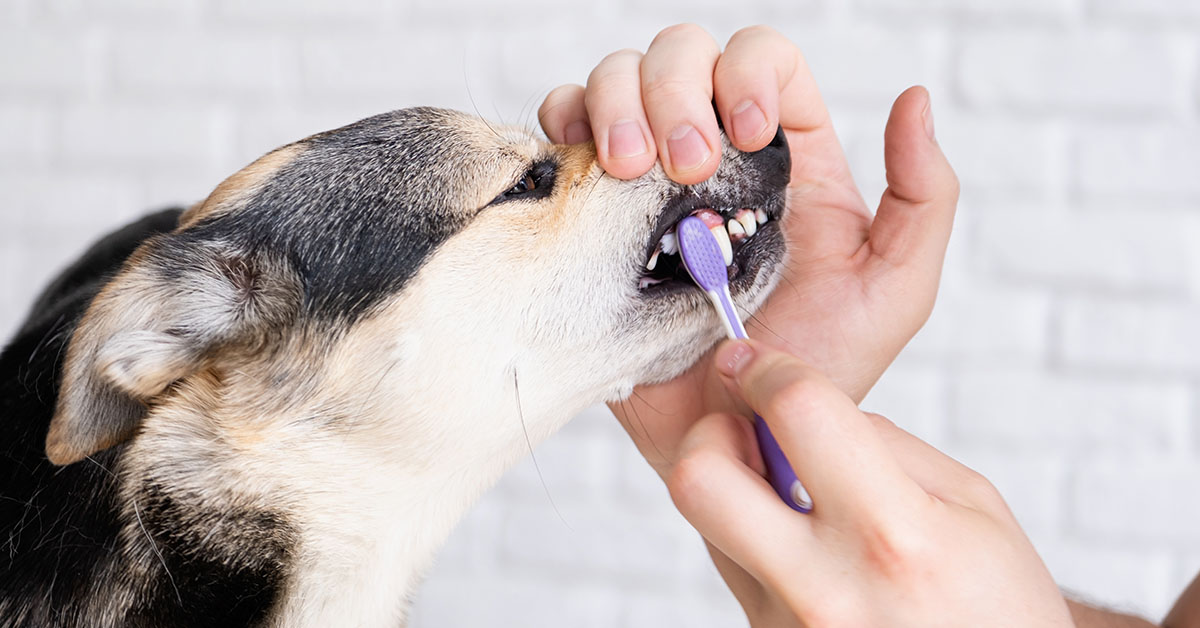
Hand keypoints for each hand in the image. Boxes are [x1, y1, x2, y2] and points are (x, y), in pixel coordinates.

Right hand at [539, 24, 958, 476]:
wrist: (725, 440)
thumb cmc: (808, 374)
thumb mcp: (893, 293)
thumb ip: (924, 198)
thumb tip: (914, 99)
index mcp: (786, 157)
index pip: (763, 61)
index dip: (749, 74)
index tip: (749, 135)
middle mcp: (712, 155)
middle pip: (682, 54)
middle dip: (676, 91)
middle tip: (682, 167)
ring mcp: (645, 178)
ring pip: (615, 77)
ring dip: (616, 103)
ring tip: (630, 171)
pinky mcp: (592, 209)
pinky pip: (563, 127)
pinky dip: (564, 121)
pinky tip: (586, 163)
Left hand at [667, 339, 1073, 626]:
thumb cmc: (997, 608)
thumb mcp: (975, 509)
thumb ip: (884, 444)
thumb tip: (800, 407)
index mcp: (893, 536)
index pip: (797, 414)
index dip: (766, 369)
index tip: (751, 359)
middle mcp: (824, 588)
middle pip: (699, 481)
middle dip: (711, 434)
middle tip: (748, 430)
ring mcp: (786, 627)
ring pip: (708, 527)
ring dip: (738, 491)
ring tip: (797, 501)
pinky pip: (734, 570)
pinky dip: (756, 540)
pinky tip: (806, 548)